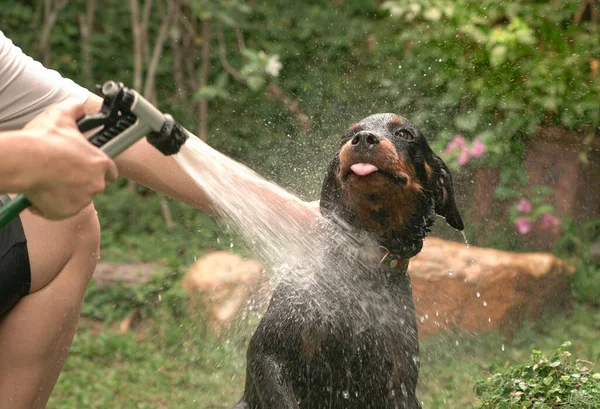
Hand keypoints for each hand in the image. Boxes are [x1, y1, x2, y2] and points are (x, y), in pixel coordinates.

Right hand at [21, 99, 117, 219]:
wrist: (24, 162)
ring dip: (66, 193)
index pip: (111, 172)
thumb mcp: (61, 116)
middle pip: (94, 186)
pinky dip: (51, 206)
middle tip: (62, 173)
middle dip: (80, 182)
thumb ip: (75, 109)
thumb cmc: (44, 139)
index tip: (88, 168)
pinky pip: (61, 211)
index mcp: (101, 163)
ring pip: (77, 199)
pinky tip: (41, 192)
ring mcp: (82, 200)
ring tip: (49, 180)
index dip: (99, 170)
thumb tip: (80, 104)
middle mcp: (96, 184)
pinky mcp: (67, 212)